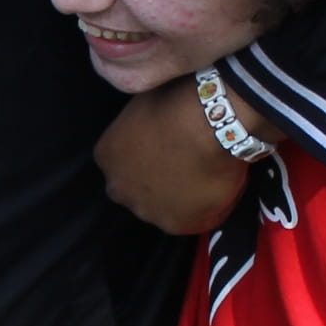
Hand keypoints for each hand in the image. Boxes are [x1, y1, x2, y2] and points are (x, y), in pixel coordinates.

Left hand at [96, 77, 251, 235]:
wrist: (208, 122)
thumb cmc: (177, 101)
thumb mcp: (145, 104)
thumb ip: (140, 121)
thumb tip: (151, 118)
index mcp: (107, 156)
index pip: (122, 164)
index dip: (147, 158)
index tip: (168, 151)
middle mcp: (117, 188)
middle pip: (134, 190)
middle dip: (154, 182)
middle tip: (185, 167)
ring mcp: (144, 209)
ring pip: (160, 207)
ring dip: (178, 197)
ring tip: (206, 178)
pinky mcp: (174, 224)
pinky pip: (190, 220)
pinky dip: (204, 209)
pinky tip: (218, 190)